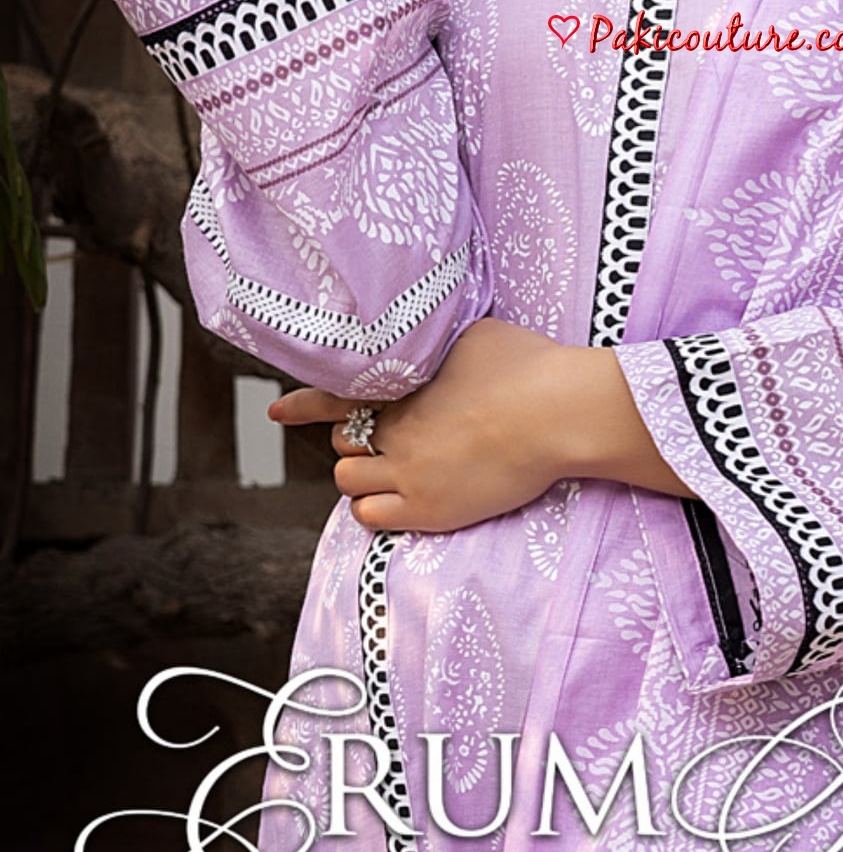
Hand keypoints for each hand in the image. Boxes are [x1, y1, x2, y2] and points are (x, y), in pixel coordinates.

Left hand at [267, 316, 697, 531]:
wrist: (556, 413)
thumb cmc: (525, 365)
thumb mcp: (472, 334)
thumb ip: (436, 342)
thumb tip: (425, 334)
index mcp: (401, 385)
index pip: (333, 394)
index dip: (302, 404)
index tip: (277, 412)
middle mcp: (394, 430)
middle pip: (342, 442)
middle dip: (358, 438)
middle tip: (389, 436)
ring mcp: (408, 473)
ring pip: (348, 482)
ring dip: (363, 474)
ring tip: (395, 467)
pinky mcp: (429, 511)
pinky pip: (371, 517)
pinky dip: (377, 507)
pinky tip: (400, 497)